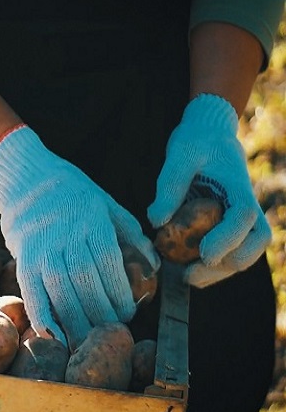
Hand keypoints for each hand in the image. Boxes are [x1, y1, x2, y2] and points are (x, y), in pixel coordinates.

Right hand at [0, 125, 159, 348]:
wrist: (26, 179)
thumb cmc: (73, 194)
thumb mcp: (108, 205)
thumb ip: (132, 235)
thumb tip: (154, 268)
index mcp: (91, 222)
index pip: (108, 264)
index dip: (119, 294)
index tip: (128, 314)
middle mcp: (65, 236)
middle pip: (84, 282)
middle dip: (100, 314)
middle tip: (110, 334)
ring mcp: (41, 248)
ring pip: (59, 291)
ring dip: (74, 322)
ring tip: (85, 344)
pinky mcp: (22, 258)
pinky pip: (30, 290)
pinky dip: (40, 315)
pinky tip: (52, 335)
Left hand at [147, 94, 271, 286]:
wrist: (208, 134)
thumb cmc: (195, 142)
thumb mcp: (179, 156)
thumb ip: (170, 186)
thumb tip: (156, 221)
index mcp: (239, 188)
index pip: (245, 218)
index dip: (228, 239)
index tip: (205, 255)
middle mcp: (247, 206)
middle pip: (255, 243)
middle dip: (227, 264)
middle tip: (190, 274)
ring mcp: (242, 218)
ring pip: (246, 253)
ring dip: (220, 271)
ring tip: (186, 277)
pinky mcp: (229, 225)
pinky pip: (231, 251)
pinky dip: (213, 266)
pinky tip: (186, 269)